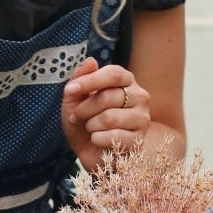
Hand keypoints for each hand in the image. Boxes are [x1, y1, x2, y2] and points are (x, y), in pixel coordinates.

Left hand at [61, 56, 150, 170]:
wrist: (89, 151)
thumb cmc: (84, 120)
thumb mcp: (75, 98)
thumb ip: (80, 78)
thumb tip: (91, 61)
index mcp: (125, 81)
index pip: (114, 74)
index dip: (90, 81)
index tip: (70, 90)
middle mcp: (139, 96)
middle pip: (108, 97)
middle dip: (84, 109)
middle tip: (76, 117)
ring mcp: (142, 118)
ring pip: (110, 118)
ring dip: (90, 125)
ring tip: (90, 128)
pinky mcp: (139, 139)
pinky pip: (114, 137)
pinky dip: (97, 139)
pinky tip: (97, 139)